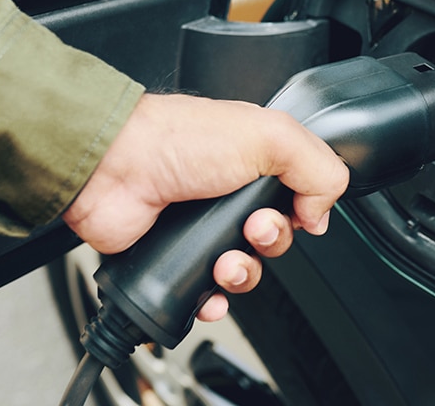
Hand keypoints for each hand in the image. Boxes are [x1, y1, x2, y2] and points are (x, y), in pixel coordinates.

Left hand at [61, 93, 348, 320]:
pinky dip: (214, 301)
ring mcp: (202, 227)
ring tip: (223, 260)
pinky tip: (209, 292)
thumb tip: (321, 213)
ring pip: (246, 270)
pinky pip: (208, 295)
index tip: (297, 210)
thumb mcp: (270, 135)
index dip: (304, 210)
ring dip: (243, 273)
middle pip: (277, 237)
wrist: (113, 169)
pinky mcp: (176, 258)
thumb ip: (318, 168)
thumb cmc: (177, 140)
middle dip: (272, 241)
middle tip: (252, 227)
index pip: (302, 194)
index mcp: (258, 159)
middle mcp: (231, 193)